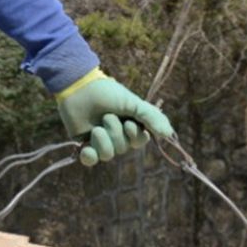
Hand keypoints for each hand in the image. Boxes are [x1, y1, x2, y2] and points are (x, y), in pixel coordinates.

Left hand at [55, 70, 174, 165]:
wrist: (78, 87)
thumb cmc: (106, 92)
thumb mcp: (132, 102)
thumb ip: (151, 117)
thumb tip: (169, 134)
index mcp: (130, 124)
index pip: (139, 141)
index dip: (135, 135)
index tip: (128, 121)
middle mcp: (117, 134)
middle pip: (123, 148)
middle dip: (115, 132)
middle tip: (106, 116)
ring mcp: (100, 140)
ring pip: (108, 155)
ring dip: (103, 140)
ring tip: (96, 127)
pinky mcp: (84, 143)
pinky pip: (90, 160)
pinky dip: (89, 157)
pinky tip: (86, 149)